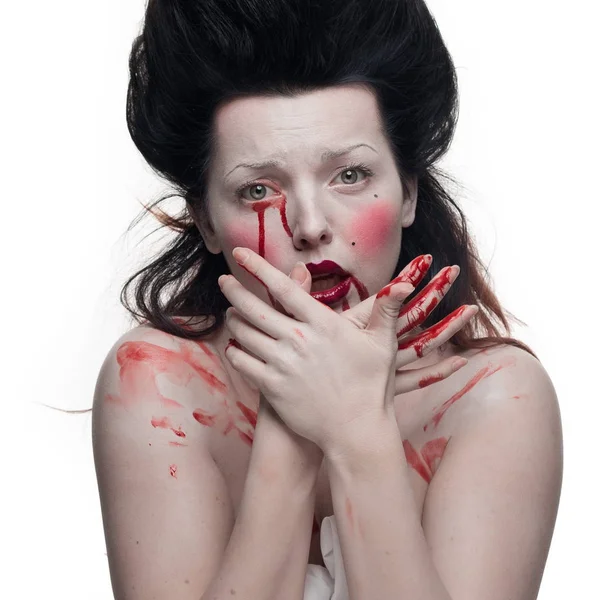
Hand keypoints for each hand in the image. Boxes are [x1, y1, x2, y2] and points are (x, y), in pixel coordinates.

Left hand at [219, 247, 467, 452]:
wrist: (356, 430)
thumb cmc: (371, 385)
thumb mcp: (382, 344)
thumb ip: (386, 310)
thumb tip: (403, 284)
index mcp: (322, 324)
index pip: (283, 288)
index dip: (258, 268)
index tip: (240, 254)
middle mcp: (298, 340)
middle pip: (255, 308)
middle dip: (235, 291)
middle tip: (223, 281)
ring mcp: (282, 364)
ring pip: (245, 335)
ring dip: (234, 321)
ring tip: (231, 314)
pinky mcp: (272, 388)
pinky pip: (244, 363)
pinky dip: (235, 352)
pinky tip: (234, 347)